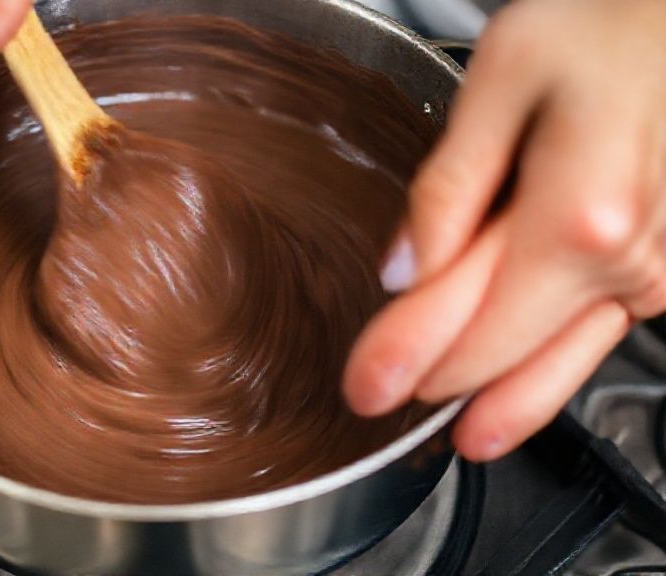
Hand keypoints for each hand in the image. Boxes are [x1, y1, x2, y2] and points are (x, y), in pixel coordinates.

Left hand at [343, 0, 665, 460]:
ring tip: (468, 436)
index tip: (361, 387)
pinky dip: (553, 363)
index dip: (403, 357)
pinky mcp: (664, 268)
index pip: (463, 317)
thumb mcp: (505, 78)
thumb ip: (451, 183)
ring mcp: (655, 270)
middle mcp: (624, 260)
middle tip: (377, 403)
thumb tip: (405, 268)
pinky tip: (523, 379)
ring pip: (563, 357)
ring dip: (509, 397)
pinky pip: (597, 333)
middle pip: (509, 349)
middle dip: (440, 385)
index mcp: (576, 216)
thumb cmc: (605, 26)